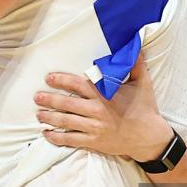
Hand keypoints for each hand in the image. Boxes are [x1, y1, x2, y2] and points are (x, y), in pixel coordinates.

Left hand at [34, 55, 171, 161]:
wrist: (149, 137)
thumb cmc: (145, 108)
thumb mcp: (143, 83)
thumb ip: (136, 64)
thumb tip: (135, 44)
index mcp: (105, 95)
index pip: (78, 84)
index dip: (61, 80)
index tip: (49, 78)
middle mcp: (96, 110)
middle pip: (67, 104)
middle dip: (49, 99)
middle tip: (37, 96)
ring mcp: (94, 127)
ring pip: (66, 121)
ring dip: (49, 117)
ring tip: (38, 114)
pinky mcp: (94, 142)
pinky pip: (71, 140)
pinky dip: (57, 137)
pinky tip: (46, 134)